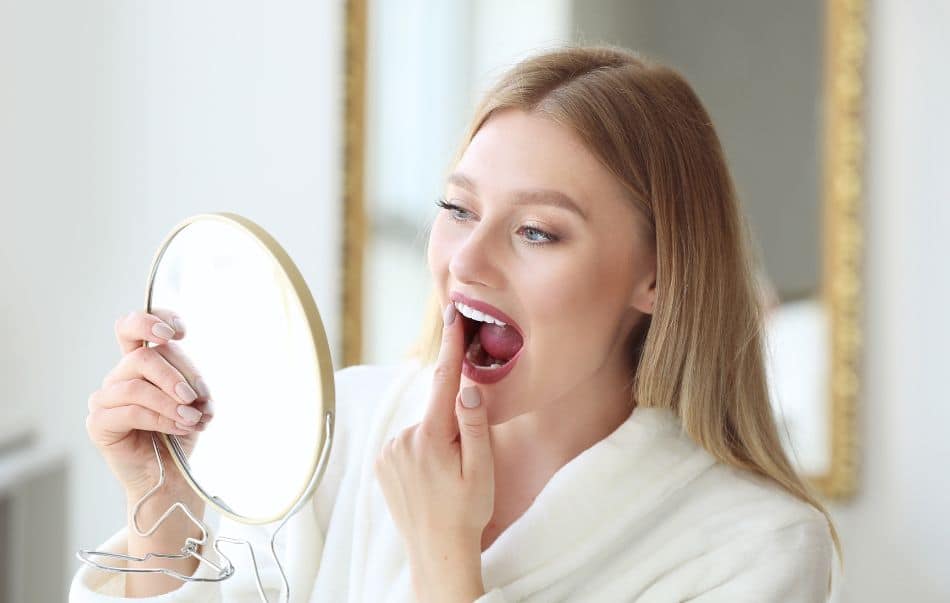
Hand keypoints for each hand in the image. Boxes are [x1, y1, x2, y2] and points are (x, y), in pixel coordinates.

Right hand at [85, 310, 214, 499]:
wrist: (170, 474)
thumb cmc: (181, 432)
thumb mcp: (194, 399)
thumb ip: (189, 380)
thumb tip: (191, 384)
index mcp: (140, 363)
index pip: (132, 327)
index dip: (152, 320)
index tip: (180, 333)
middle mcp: (119, 376)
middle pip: (143, 357)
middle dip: (177, 375)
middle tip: (196, 397)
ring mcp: (105, 398)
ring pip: (138, 386)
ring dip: (171, 402)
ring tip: (193, 418)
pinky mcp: (99, 422)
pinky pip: (130, 411)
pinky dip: (161, 418)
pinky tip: (181, 427)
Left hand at [374, 302, 490, 601]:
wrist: (436, 550)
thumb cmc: (467, 511)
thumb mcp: (482, 469)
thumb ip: (475, 425)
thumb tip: (467, 386)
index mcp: (432, 436)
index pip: (443, 380)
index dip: (450, 345)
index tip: (452, 313)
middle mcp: (404, 438)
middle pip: (437, 411)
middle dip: (454, 424)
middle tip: (465, 462)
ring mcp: (388, 451)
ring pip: (423, 429)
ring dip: (437, 441)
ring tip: (446, 478)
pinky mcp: (381, 463)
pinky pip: (407, 443)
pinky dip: (422, 451)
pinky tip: (430, 479)